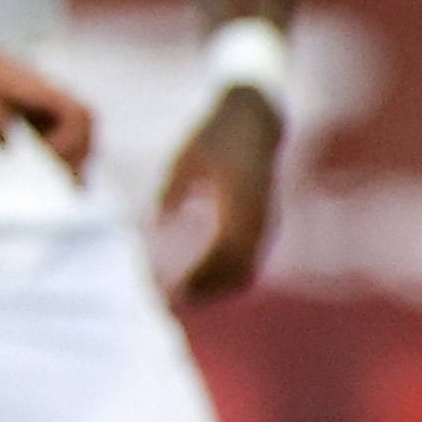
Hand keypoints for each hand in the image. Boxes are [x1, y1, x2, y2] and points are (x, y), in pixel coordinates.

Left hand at [0, 22, 94, 176]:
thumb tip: (7, 149)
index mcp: (35, 86)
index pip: (77, 113)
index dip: (73, 138)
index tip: (51, 156)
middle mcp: (43, 92)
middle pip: (82, 124)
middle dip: (80, 152)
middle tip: (70, 184)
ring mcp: (36, 99)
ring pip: (70, 128)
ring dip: (72, 154)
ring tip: (68, 186)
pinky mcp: (24, 106)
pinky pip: (50, 129)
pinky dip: (55, 150)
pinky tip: (48, 174)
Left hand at [156, 87, 281, 302]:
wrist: (255, 119)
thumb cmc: (214, 135)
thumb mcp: (185, 159)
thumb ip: (172, 192)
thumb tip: (157, 224)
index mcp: (239, 198)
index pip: (225, 250)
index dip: (200, 275)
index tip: (173, 290)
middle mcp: (258, 214)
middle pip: (237, 268)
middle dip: (205, 290)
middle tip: (170, 302)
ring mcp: (265, 220)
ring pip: (247, 269)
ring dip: (216, 289)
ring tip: (181, 298)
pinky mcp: (263, 223)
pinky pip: (249, 260)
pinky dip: (225, 277)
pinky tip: (197, 281)